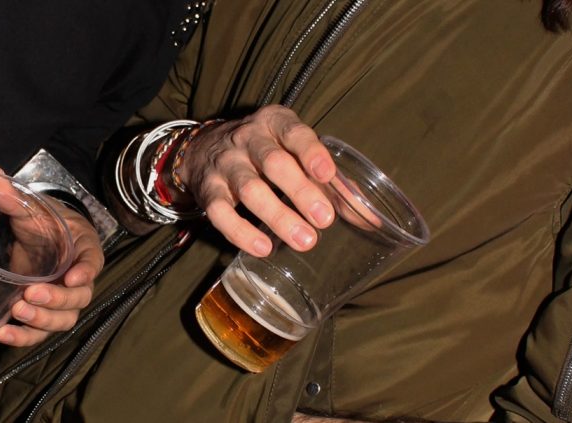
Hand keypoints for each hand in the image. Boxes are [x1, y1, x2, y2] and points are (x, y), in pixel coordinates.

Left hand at [0, 166, 102, 346]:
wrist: (37, 236)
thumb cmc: (41, 220)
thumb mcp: (28, 206)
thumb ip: (11, 194)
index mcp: (83, 249)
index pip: (92, 263)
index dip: (85, 272)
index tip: (72, 277)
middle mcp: (78, 278)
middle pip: (78, 299)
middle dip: (55, 300)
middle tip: (29, 294)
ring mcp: (61, 299)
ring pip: (62, 320)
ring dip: (41, 321)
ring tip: (17, 312)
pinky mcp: (42, 313)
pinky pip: (39, 332)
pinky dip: (24, 337)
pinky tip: (2, 335)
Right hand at [173, 105, 337, 256]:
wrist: (204, 148)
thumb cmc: (265, 152)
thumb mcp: (295, 153)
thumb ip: (330, 183)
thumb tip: (367, 219)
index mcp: (275, 123)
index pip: (294, 133)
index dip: (311, 153)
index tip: (327, 174)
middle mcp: (248, 139)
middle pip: (273, 163)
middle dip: (300, 191)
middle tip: (324, 219)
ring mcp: (226, 164)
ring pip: (250, 190)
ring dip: (278, 217)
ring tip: (304, 241)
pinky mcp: (208, 190)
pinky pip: (220, 212)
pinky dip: (241, 232)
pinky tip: (262, 248)